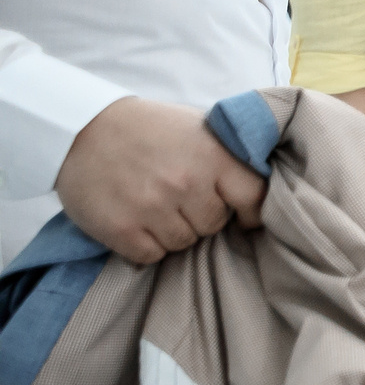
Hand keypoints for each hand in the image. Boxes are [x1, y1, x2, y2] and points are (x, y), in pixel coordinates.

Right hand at [54, 98, 265, 263]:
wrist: (82, 129)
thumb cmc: (148, 129)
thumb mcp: (198, 127)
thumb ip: (228, 155)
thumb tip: (262, 181)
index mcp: (213, 156)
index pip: (254, 197)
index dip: (252, 212)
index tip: (243, 216)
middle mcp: (187, 183)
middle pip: (214, 225)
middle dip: (201, 216)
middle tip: (180, 200)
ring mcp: (153, 207)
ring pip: (184, 243)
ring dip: (173, 232)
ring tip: (155, 207)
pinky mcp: (121, 229)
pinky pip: (151, 256)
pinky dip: (146, 245)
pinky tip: (137, 222)